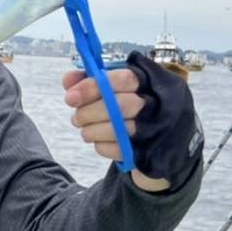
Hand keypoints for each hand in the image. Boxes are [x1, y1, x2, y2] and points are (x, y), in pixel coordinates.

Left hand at [62, 68, 167, 192]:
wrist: (162, 138)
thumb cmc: (133, 106)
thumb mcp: (117, 87)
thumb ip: (92, 79)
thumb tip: (68, 79)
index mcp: (153, 81)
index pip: (124, 78)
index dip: (92, 86)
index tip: (70, 96)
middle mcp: (161, 104)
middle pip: (121, 105)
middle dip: (89, 112)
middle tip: (75, 117)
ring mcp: (159, 129)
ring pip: (120, 130)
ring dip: (92, 130)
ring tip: (84, 129)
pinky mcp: (153, 152)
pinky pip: (121, 150)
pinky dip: (102, 146)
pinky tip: (99, 141)